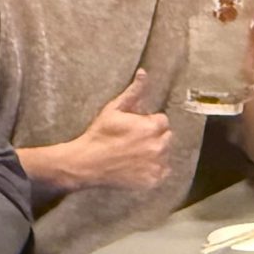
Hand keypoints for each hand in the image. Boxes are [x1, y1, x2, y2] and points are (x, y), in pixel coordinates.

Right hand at [65, 71, 176, 190]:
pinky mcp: (153, 181)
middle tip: (135, 141)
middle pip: (167, 137)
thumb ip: (133, 92)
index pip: (162, 121)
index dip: (149, 123)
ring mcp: (156, 165)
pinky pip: (163, 172)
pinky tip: (138, 166)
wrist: (86, 163)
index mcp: (151, 127)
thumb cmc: (99, 134)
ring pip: (165, 154)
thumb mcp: (114, 109)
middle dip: (155, 136)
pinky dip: (154, 169)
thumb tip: (144, 72)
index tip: (136, 128)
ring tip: (136, 154)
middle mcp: (158, 146)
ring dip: (155, 152)